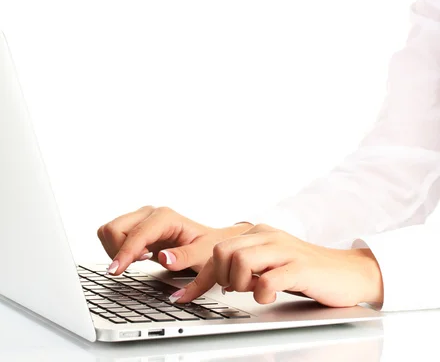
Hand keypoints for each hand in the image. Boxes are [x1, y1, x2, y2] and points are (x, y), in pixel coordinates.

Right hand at [97, 206, 253, 274]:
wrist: (210, 242)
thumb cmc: (208, 247)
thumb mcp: (203, 255)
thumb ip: (184, 257)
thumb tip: (164, 258)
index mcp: (165, 217)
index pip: (135, 235)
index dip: (124, 253)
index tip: (116, 271)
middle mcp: (150, 214)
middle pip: (114, 228)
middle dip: (118, 251)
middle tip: (136, 264)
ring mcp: (141, 219)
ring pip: (109, 231)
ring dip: (116, 250)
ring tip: (139, 260)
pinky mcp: (136, 228)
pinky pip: (112, 236)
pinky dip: (116, 249)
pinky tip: (135, 257)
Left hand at [170, 224, 383, 306]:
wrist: (349, 272)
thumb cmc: (304, 271)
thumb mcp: (269, 264)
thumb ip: (244, 266)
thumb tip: (216, 281)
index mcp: (256, 233)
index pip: (215, 250)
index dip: (196, 277)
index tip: (181, 297)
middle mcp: (267, 236)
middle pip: (221, 251)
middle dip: (220, 277)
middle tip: (234, 289)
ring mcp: (284, 249)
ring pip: (240, 261)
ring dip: (239, 283)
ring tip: (253, 290)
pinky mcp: (300, 267)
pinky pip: (268, 279)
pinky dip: (262, 293)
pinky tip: (268, 296)